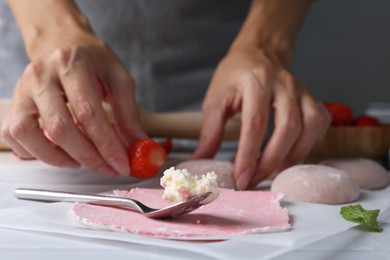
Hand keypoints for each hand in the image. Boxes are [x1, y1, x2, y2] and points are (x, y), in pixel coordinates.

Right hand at [1, 34, 145, 176]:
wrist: (63, 42)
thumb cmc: (92, 59)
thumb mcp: (118, 78)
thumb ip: (128, 112)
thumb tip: (137, 145)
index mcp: (71, 64)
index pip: (88, 112)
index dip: (106, 144)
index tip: (121, 164)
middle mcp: (41, 75)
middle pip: (60, 127)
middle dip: (88, 157)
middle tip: (108, 168)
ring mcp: (22, 89)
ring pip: (29, 134)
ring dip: (58, 158)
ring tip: (82, 161)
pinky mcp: (15, 103)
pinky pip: (13, 135)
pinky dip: (34, 152)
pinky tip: (58, 153)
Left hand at [192, 46, 330, 189]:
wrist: (259, 52)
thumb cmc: (234, 76)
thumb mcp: (215, 99)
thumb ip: (210, 132)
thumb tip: (200, 161)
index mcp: (255, 82)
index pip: (255, 123)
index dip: (249, 155)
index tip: (241, 178)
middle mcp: (283, 85)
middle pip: (288, 127)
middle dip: (272, 160)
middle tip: (256, 179)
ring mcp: (301, 91)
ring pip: (310, 126)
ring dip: (294, 155)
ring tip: (274, 171)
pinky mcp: (312, 98)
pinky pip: (320, 123)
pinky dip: (310, 143)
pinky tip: (293, 153)